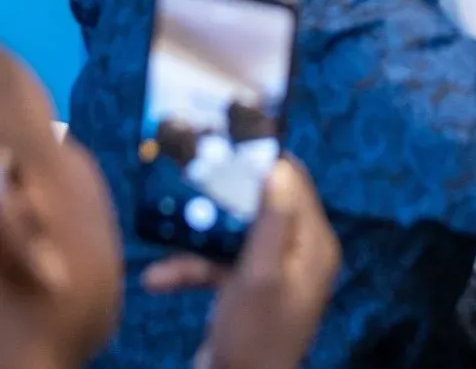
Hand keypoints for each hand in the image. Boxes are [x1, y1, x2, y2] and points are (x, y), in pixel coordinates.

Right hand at [142, 157, 339, 368]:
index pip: (295, 185)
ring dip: (200, 238)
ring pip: (236, 238)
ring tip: (166, 229)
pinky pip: (222, 268)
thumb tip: (279, 164)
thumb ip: (273, 218)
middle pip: (263, 208)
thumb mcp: (261, 273)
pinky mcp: (247, 294)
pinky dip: (193, 270)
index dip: (265, 163)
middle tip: (192, 177)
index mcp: (313, 244)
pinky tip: (158, 278)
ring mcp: (273, 274)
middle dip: (225, 199)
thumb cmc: (253, 335)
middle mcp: (299, 254)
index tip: (232, 143)